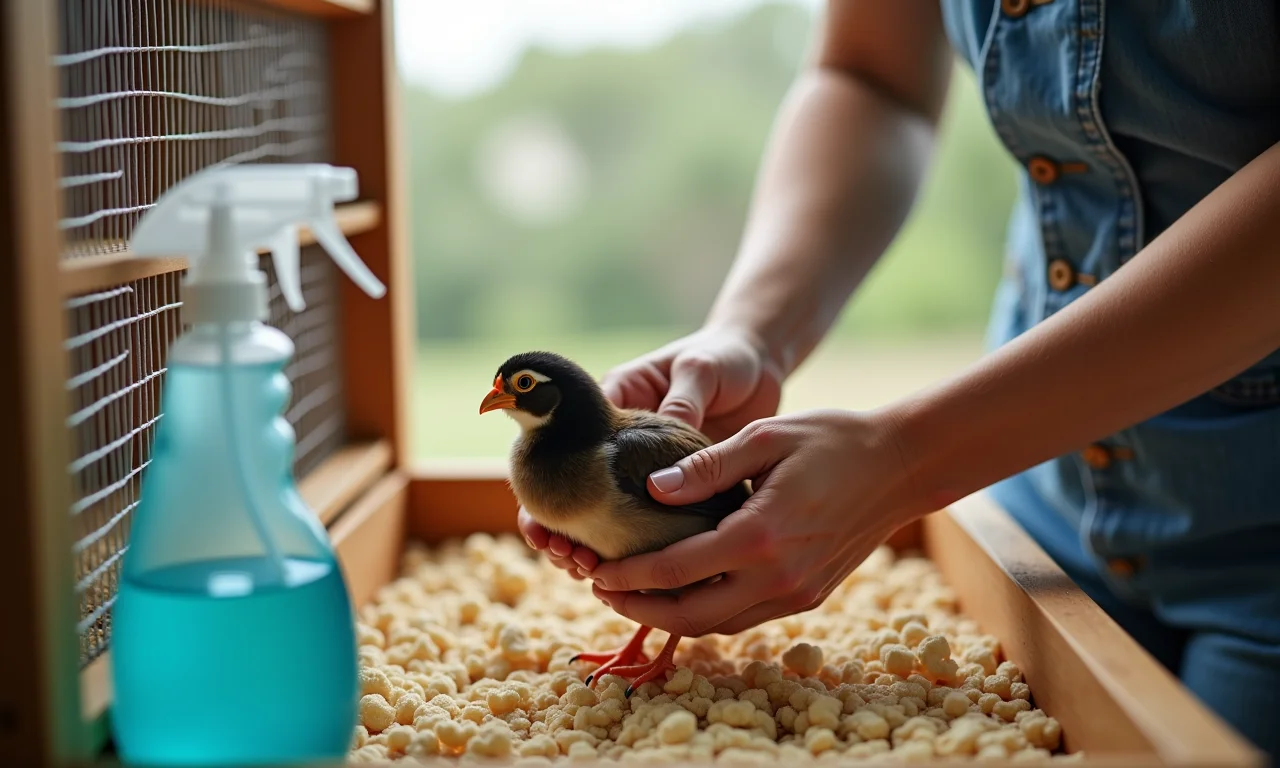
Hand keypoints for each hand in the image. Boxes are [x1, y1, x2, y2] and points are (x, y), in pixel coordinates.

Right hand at [520, 326, 785, 575]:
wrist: (759, 365)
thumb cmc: (722, 357)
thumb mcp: (700, 370)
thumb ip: (683, 400)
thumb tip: (670, 443)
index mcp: (616, 403)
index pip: (562, 444)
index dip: (544, 486)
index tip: (539, 523)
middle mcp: (621, 441)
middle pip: (571, 489)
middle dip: (558, 528)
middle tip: (566, 556)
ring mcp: (644, 470)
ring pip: (602, 515)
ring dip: (587, 545)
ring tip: (585, 569)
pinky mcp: (677, 492)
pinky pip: (646, 528)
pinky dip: (633, 552)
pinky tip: (626, 575)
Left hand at [587, 408, 929, 636]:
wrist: (900, 466)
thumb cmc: (831, 439)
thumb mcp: (764, 437)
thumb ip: (706, 466)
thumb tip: (651, 490)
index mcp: (760, 535)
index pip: (677, 570)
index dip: (629, 576)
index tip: (596, 570)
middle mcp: (778, 577)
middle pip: (690, 616)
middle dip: (639, 608)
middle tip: (601, 589)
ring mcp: (796, 593)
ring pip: (717, 626)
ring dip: (670, 616)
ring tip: (633, 594)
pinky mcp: (808, 596)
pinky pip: (744, 617)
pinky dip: (707, 612)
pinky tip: (683, 591)